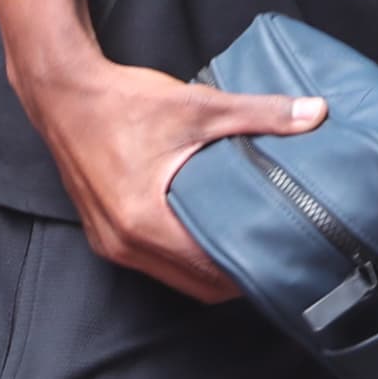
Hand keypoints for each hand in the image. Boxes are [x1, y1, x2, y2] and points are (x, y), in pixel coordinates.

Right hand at [9, 26, 329, 301]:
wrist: (63, 92)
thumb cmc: (123, 101)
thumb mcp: (198, 106)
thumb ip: (260, 114)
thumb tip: (315, 113)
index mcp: (145, 223)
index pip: (212, 274)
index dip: (251, 271)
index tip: (282, 260)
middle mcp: (124, 244)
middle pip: (195, 286)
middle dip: (235, 276)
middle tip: (273, 254)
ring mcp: (109, 243)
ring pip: (173, 278)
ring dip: (206, 269)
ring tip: (244, 246)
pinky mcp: (103, 234)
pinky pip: (151, 262)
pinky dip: (180, 257)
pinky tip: (204, 233)